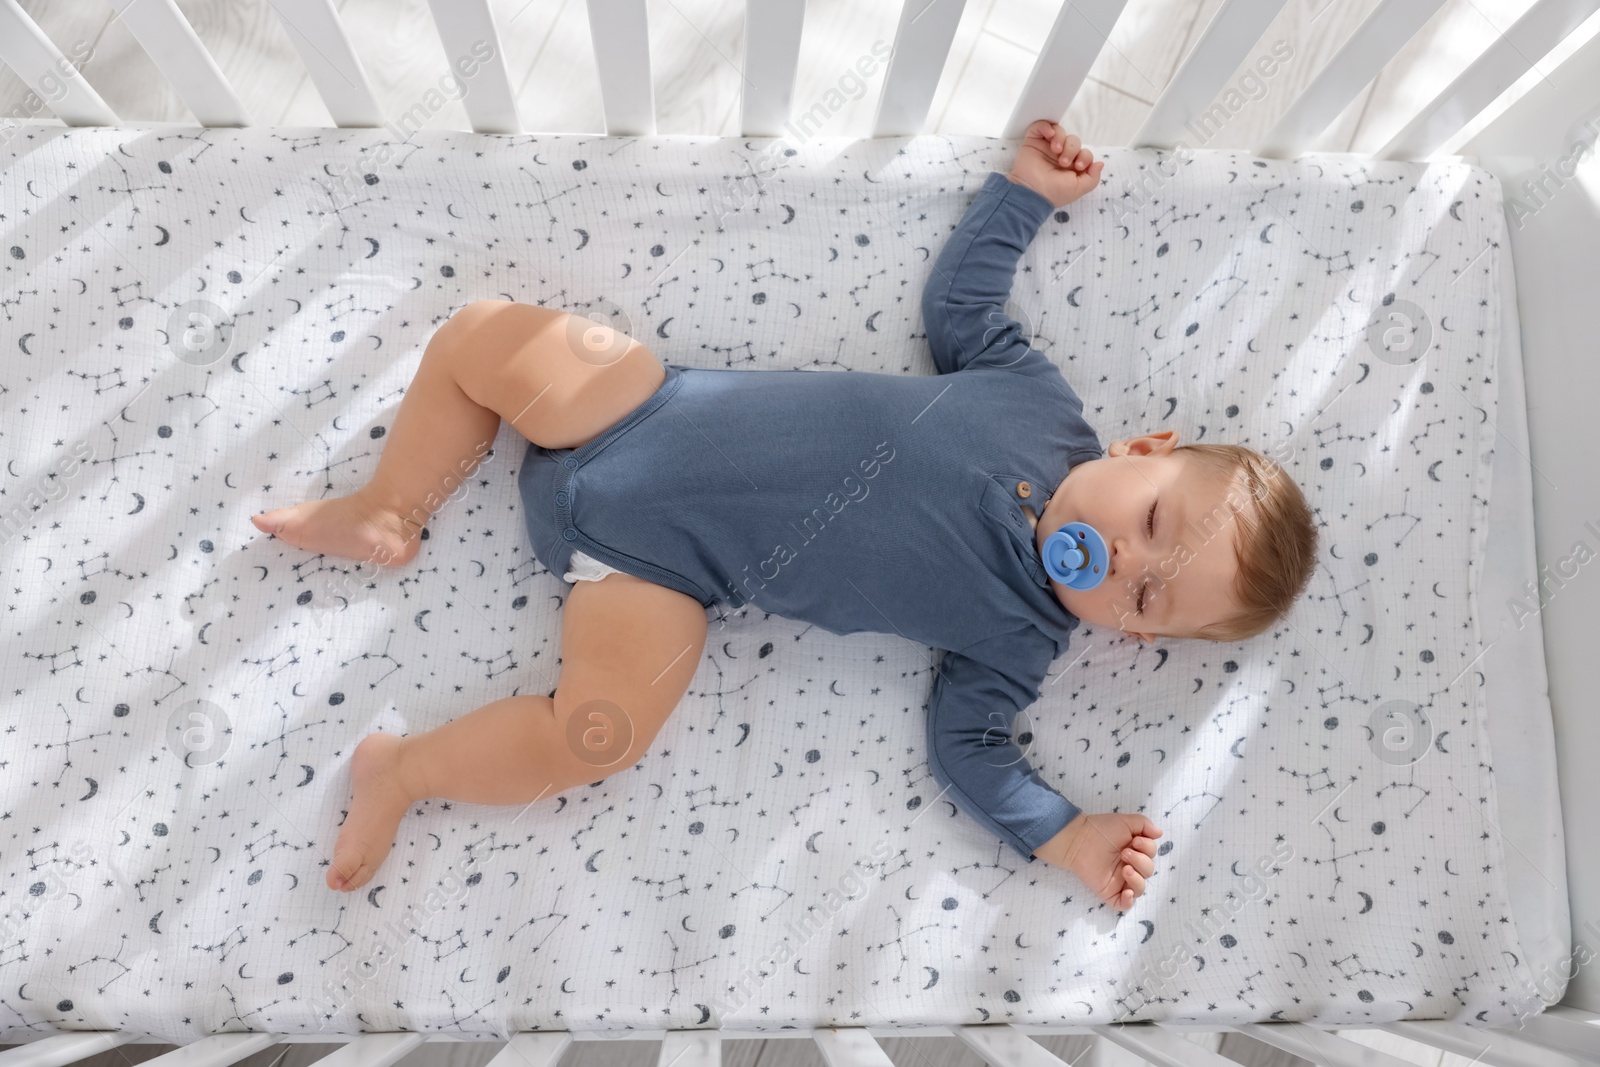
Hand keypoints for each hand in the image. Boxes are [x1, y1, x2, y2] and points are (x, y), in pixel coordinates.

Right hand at [1007, 120, 1103, 209]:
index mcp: (1071, 167)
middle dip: (1072, 149)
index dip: (1084, 156)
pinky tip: (1049, 136)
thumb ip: (1093, 178)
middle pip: (1074, 141)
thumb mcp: (1079, 189)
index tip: (1077, 166)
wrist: (1031, 192)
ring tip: (1055, 150)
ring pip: (1060, 131)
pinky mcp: (1034, 142)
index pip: (1084, 153)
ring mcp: (1046, 148)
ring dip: (1061, 138)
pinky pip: (1042, 126)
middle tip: (1063, 161)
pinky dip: (1046, 126)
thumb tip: (1100, 163)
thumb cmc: (1053, 193)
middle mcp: (1059, 156)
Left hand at [1036, 811, 1161, 909]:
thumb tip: (1160, 833)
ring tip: (1125, 868)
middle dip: (1140, 861)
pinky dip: (1128, 902)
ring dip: (1137, 879)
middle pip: (1148, 871)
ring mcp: (1120, 881)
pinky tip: (1127, 892)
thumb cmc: (1101, 829)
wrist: (1079, 839)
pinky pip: (1123, 905)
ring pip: (1140, 889)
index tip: (1134, 841)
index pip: (1151, 855)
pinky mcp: (1109, 892)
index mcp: (1135, 851)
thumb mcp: (1126, 821)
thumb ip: (1144, 825)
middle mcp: (1130, 867)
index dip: (1147, 848)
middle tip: (1124, 852)